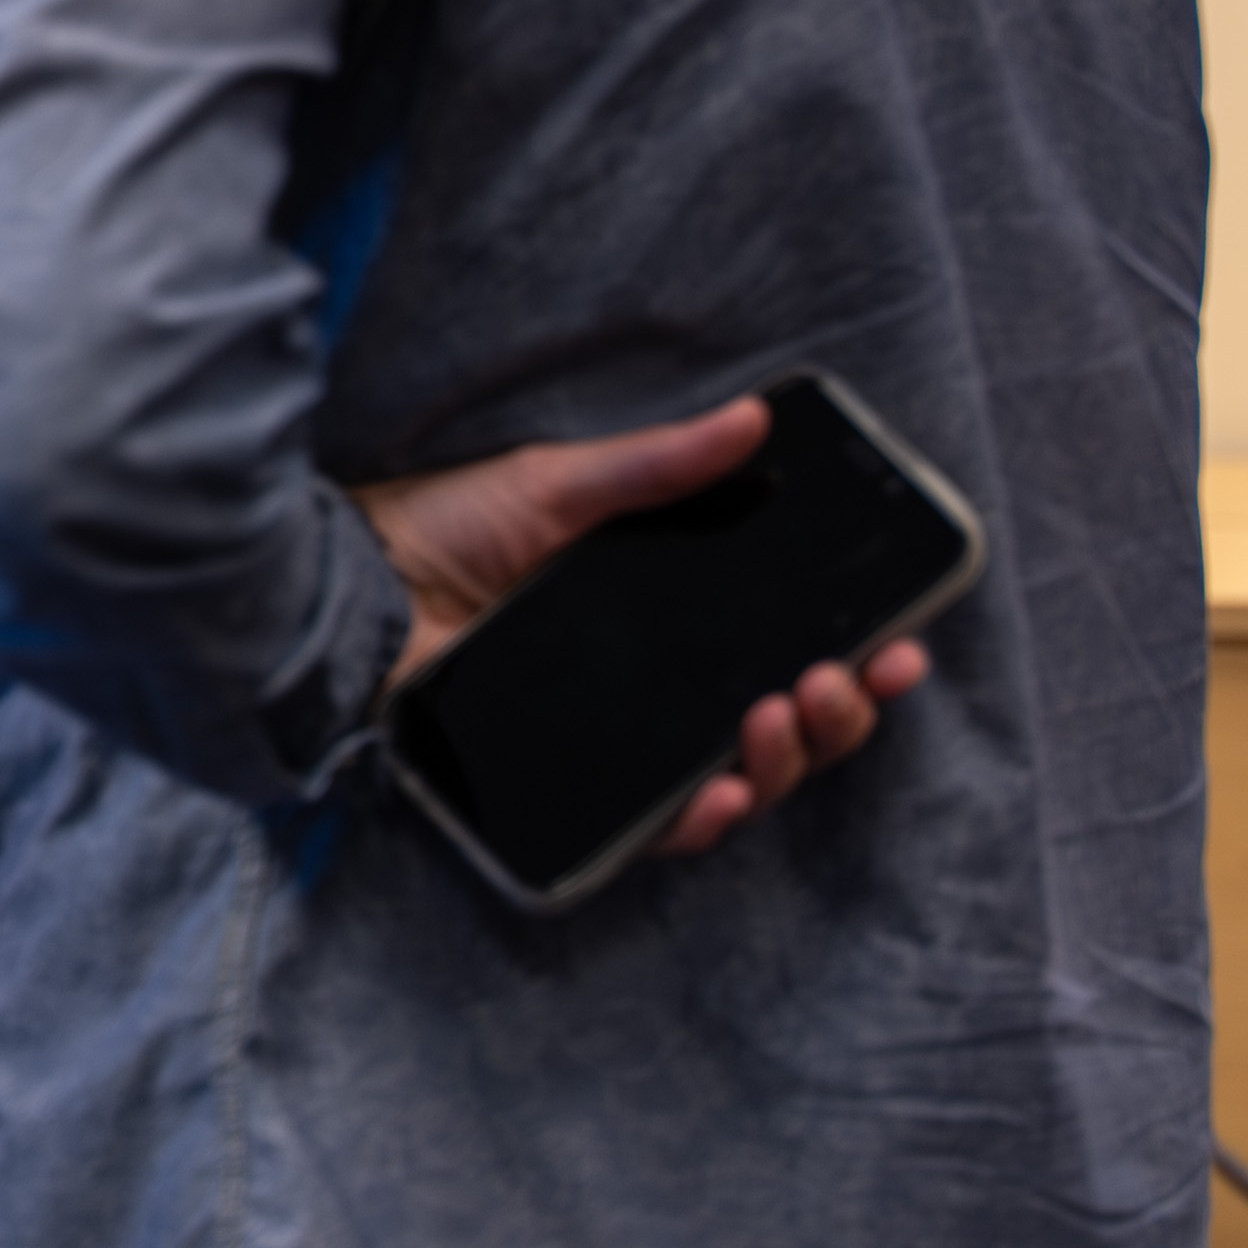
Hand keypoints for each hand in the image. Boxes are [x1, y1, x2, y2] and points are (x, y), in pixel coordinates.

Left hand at [356, 400, 935, 859]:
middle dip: (838, 715)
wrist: (345, 589)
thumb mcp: (559, 488)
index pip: (789, 653)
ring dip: (785, 762)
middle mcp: (659, 694)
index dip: (859, 660)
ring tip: (781, 714)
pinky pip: (653, 827)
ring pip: (740, 784)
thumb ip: (657, 467)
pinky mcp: (569, 790)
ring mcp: (619, 747)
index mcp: (674, 625)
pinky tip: (722, 793)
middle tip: (833, 678)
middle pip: (786, 731)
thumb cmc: (438, 533)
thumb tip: (753, 419)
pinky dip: (699, 818)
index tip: (901, 642)